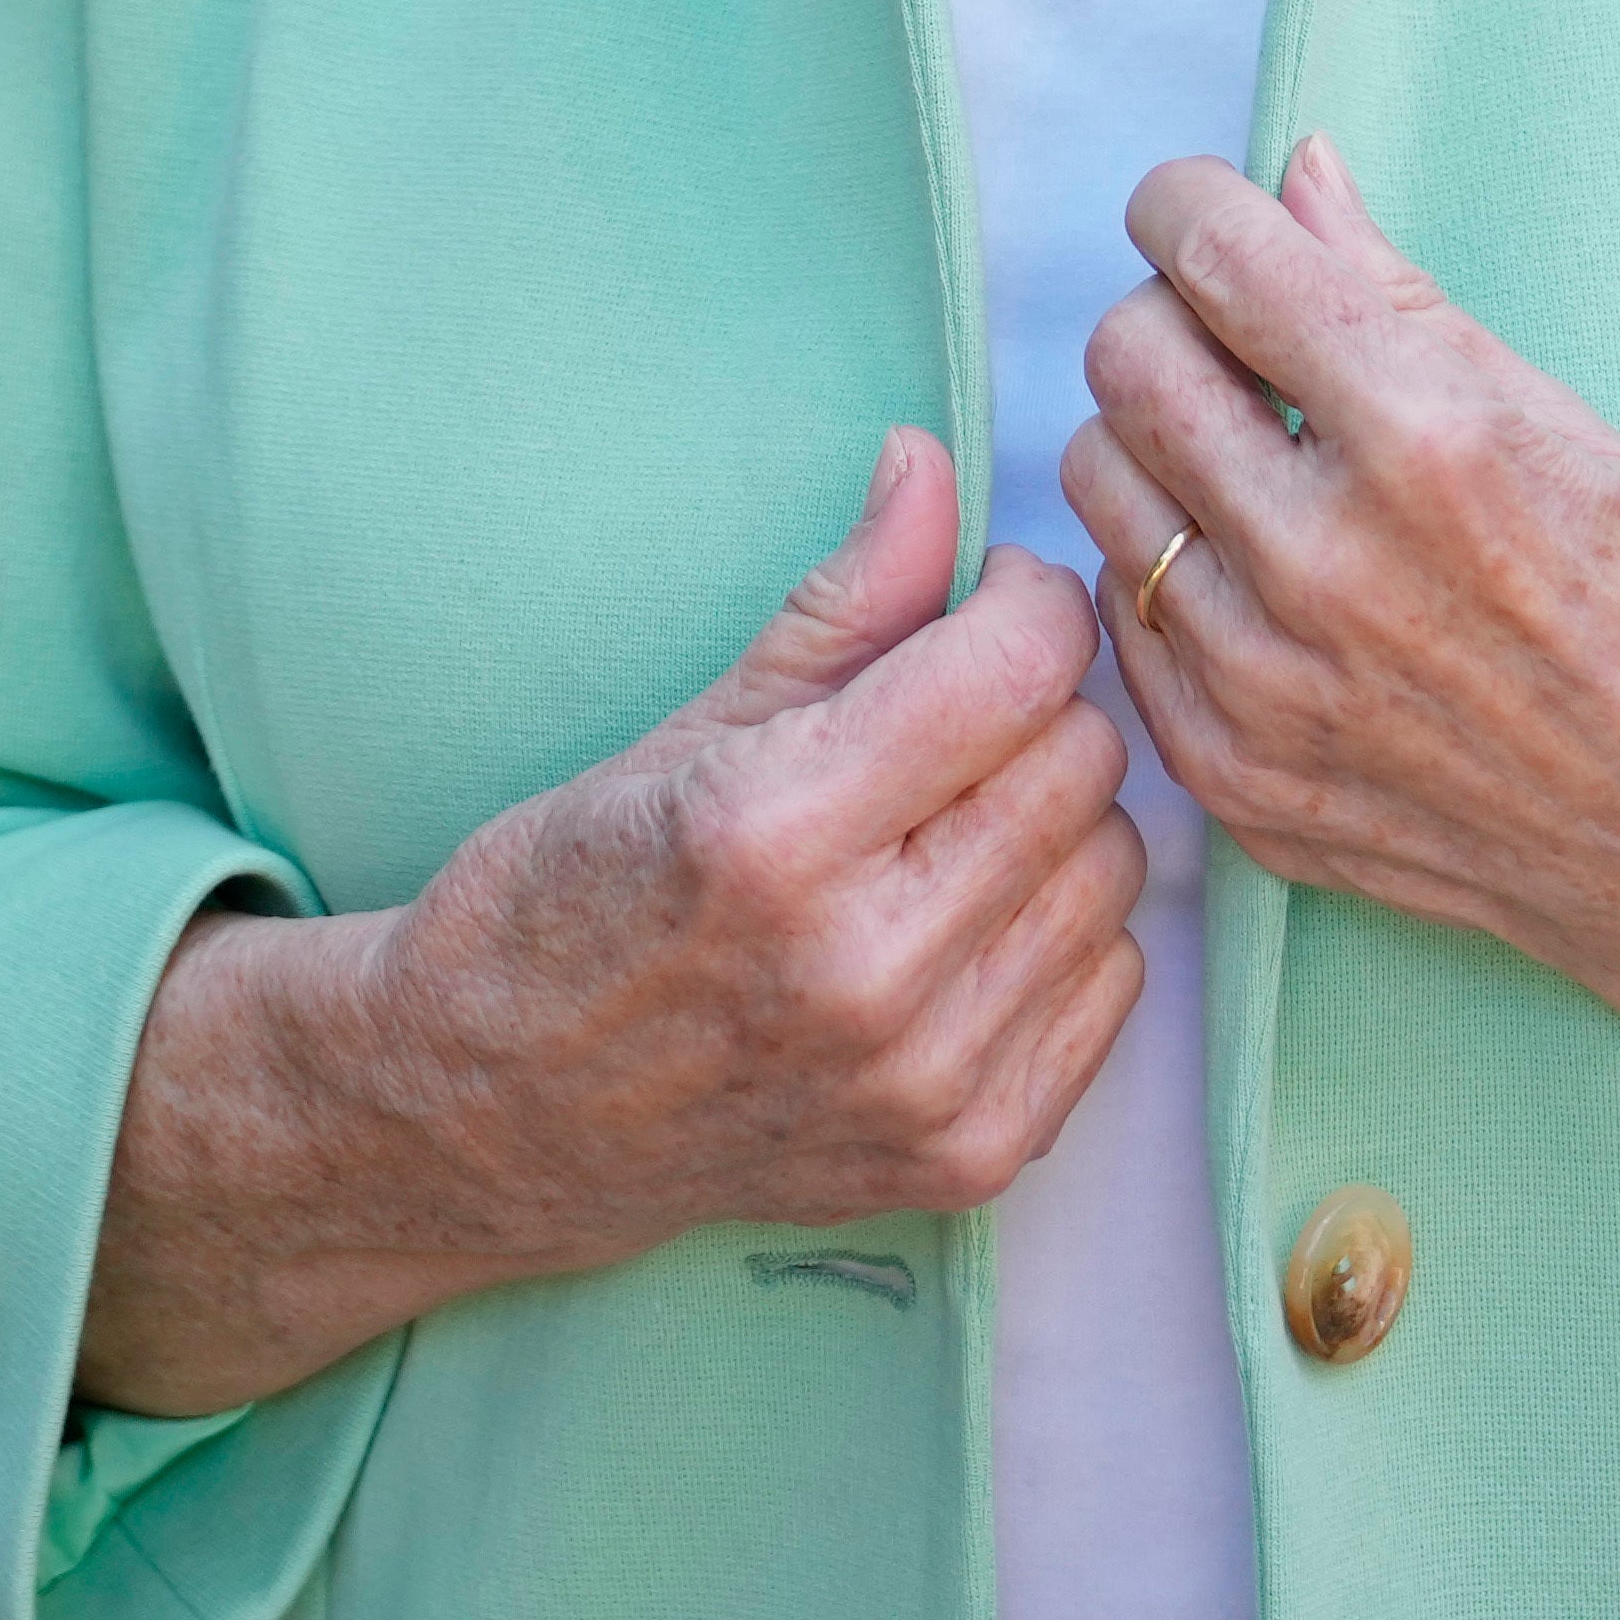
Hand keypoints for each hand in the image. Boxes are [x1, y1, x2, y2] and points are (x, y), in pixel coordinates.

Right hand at [77, 426, 1146, 1413]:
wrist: (503, 1118)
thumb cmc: (575, 899)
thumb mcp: (690, 726)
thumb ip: (845, 600)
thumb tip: (933, 463)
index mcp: (776, 830)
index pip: (1017, 664)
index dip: (1020, 599)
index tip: (980, 600)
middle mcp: (866, 965)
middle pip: (1081, 758)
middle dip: (1031, 704)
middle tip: (951, 714)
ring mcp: (926, 1077)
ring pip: (1116, 866)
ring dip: (1055, 822)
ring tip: (949, 825)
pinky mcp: (970, 1156)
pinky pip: (1115, 982)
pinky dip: (1062, 934)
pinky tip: (965, 922)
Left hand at [1062, 139, 1619, 1386]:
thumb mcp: (1568, 423)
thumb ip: (1399, 295)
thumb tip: (1297, 172)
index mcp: (1423, 439)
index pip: (1213, 257)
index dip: (1186, 204)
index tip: (1199, 211)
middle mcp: (1323, 563)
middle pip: (1128, 358)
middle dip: (1172, 316)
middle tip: (1236, 338)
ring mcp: (1270, 690)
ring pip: (1102, 484)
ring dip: (1158, 444)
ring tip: (1247, 459)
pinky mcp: (1243, 782)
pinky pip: (1124, 622)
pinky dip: (1170, 572)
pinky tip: (1255, 571)